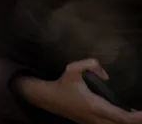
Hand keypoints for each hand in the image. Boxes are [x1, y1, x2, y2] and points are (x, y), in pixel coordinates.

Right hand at [16, 59, 141, 123]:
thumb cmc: (63, 85)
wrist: (49, 99)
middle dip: (135, 121)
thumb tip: (106, 75)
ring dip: (128, 122)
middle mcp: (96, 117)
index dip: (135, 117)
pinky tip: (127, 118)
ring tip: (138, 115)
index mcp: (95, 105)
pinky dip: (119, 123)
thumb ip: (90, 65)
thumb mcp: (72, 69)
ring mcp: (94, 123)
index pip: (120, 116)